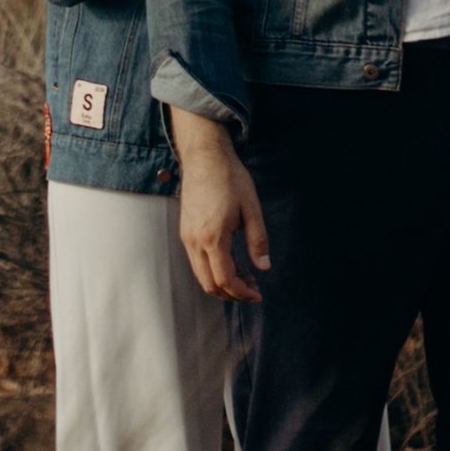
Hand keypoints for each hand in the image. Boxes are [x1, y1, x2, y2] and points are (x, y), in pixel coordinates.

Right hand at [171, 108, 270, 303]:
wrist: (205, 157)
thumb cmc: (230, 179)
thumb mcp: (252, 209)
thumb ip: (258, 241)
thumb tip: (264, 267)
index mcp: (213, 237)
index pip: (225, 279)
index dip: (242, 292)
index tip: (258, 293)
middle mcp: (195, 241)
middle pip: (209, 284)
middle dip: (232, 293)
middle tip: (253, 288)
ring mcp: (187, 237)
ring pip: (201, 275)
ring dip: (222, 283)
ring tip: (245, 276)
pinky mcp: (185, 231)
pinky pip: (196, 262)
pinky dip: (213, 270)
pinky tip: (230, 262)